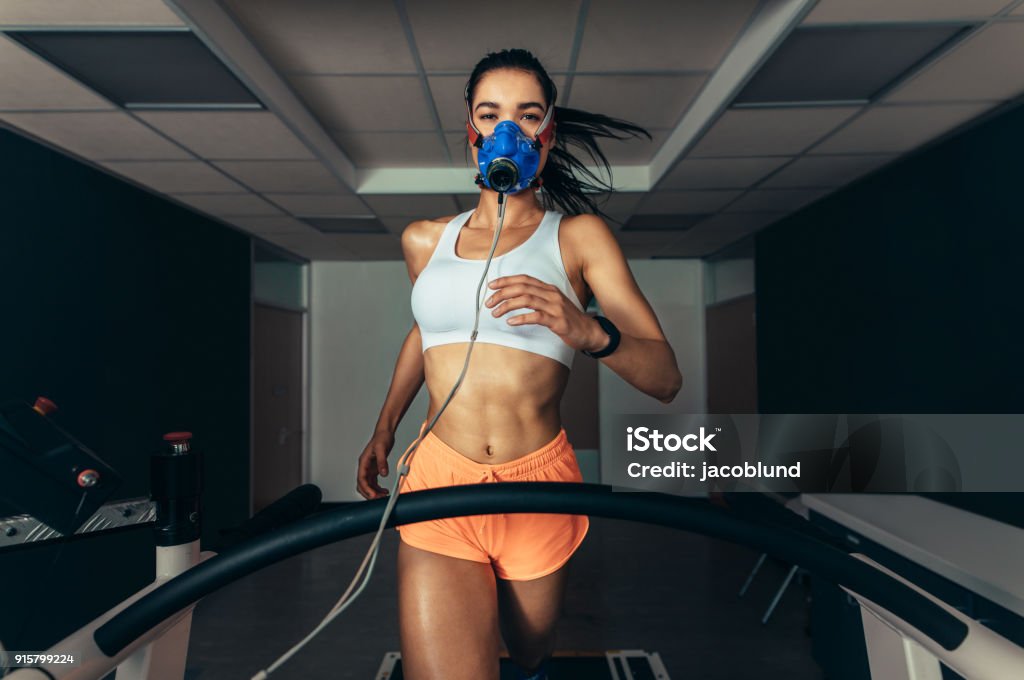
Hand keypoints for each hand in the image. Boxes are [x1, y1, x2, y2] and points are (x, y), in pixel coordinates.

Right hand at [356, 429, 394, 499]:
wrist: (385, 433)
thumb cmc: (381, 438)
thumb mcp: (382, 449)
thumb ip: (382, 461)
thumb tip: (383, 474)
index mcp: (363, 462)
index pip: (361, 479)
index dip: (366, 489)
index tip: (373, 496)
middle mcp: (364, 467)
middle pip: (362, 485)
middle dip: (369, 493)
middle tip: (379, 499)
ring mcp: (369, 469)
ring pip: (368, 485)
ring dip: (374, 492)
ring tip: (384, 496)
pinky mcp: (375, 469)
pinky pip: (374, 483)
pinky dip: (378, 488)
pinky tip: (385, 491)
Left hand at [485, 275, 606, 351]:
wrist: (589, 331)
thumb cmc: (568, 319)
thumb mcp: (552, 304)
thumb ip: (537, 298)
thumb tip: (514, 297)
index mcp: (549, 289)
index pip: (524, 279)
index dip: (506, 280)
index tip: (491, 286)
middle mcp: (551, 294)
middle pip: (522, 288)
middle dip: (502, 293)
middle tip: (489, 302)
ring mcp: (555, 307)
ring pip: (526, 300)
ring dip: (508, 305)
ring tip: (496, 313)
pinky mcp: (558, 321)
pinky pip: (536, 317)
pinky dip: (521, 318)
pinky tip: (511, 322)